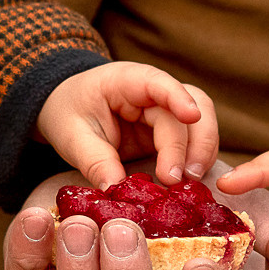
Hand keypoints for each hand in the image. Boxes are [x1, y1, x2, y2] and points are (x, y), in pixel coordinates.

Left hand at [36, 61, 217, 188]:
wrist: (67, 110)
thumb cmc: (69, 113)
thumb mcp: (71, 136)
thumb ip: (94, 160)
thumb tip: (115, 189)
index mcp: (126, 81)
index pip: (158, 82)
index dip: (178, 96)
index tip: (191, 116)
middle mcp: (154, 93)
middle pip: (190, 106)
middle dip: (192, 142)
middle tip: (181, 178)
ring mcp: (165, 113)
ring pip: (201, 124)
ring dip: (201, 152)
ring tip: (189, 183)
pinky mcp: (169, 134)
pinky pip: (193, 143)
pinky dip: (196, 161)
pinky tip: (189, 184)